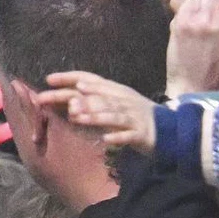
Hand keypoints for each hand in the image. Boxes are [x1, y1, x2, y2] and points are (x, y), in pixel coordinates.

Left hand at [37, 71, 157, 156]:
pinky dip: (118, 137)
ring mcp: (133, 116)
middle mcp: (123, 100)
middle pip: (97, 97)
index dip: (70, 77)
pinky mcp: (141, 133)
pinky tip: (106, 139)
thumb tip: (67, 103)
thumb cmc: (135, 117)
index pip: (91, 80)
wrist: (170, 128)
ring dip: (94, 114)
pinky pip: (129, 135)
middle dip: (74, 98)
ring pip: (112, 114)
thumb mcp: (113, 105)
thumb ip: (92, 103)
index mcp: (115, 91)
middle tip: (51, 99)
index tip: (48, 79)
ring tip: (75, 115)